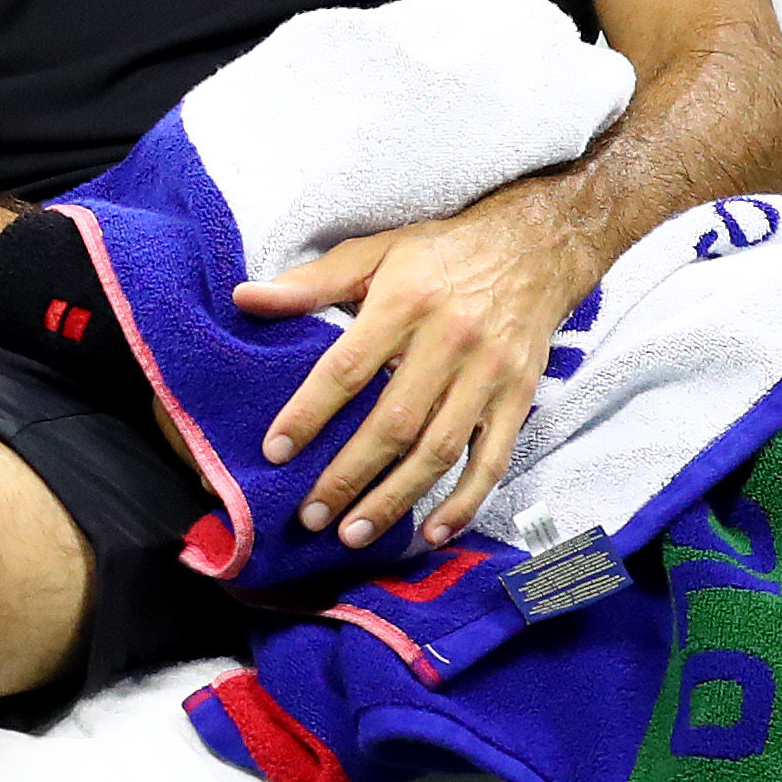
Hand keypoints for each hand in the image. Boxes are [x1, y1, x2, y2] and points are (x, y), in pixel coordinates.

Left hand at [232, 181, 611, 550]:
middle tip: (310, 515)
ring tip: (353, 534)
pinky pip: (492, 461)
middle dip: (348, 476)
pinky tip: (431, 532)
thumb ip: (311, 283)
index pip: (347, 369)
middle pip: (393, 423)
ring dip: (394, 499)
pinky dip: (464, 502)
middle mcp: (449, 343)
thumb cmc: (442, 253)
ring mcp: (488, 376)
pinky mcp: (518, 399)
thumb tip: (245, 299)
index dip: (309, 414)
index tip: (276, 452)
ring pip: (438, 451)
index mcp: (405, 305)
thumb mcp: (376, 252)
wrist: (536, 247)